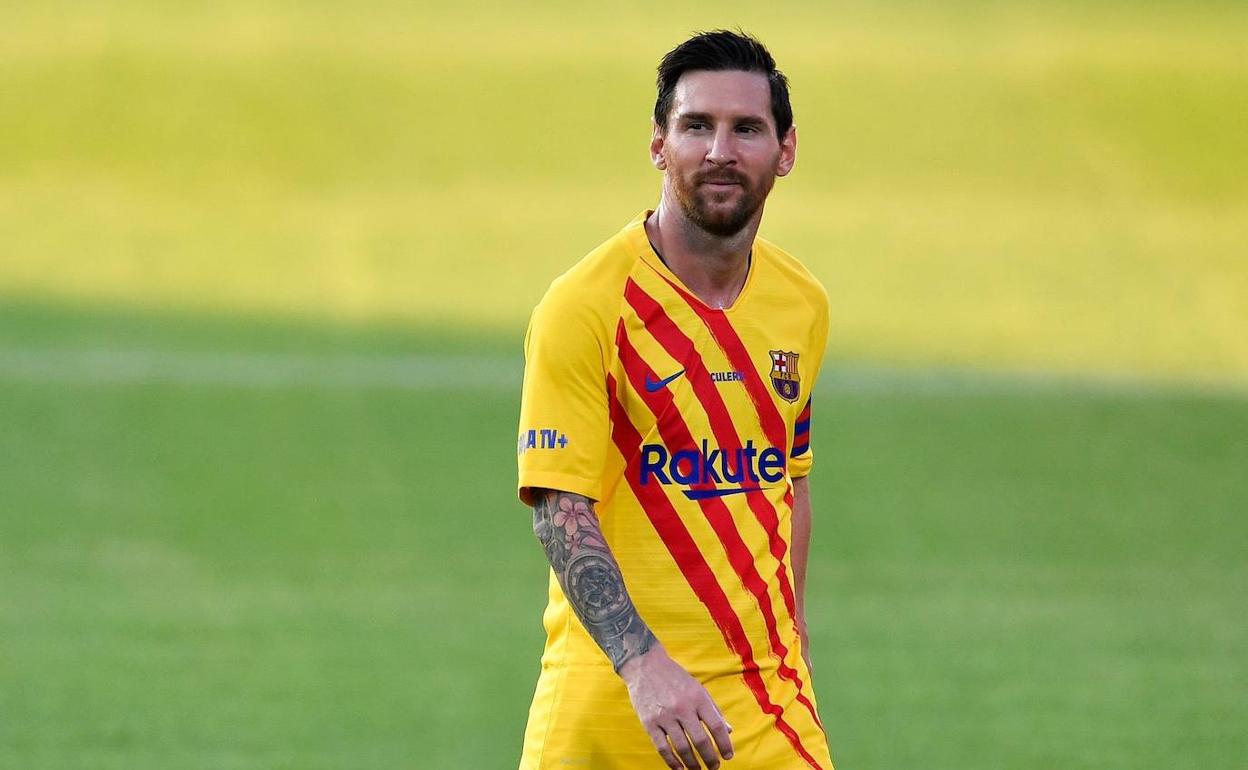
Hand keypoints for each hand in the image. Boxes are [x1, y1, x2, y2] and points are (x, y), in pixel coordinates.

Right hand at [618, 644, 733, 768]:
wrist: (645, 665)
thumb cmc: (675, 677)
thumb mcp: (698, 688)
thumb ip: (714, 709)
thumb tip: (729, 730)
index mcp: (698, 698)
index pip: (717, 726)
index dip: (725, 744)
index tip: (728, 756)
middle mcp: (682, 708)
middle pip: (701, 741)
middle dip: (710, 759)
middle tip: (714, 767)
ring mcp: (665, 716)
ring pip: (682, 748)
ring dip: (693, 764)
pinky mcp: (649, 723)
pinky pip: (662, 748)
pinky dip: (672, 762)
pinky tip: (679, 768)